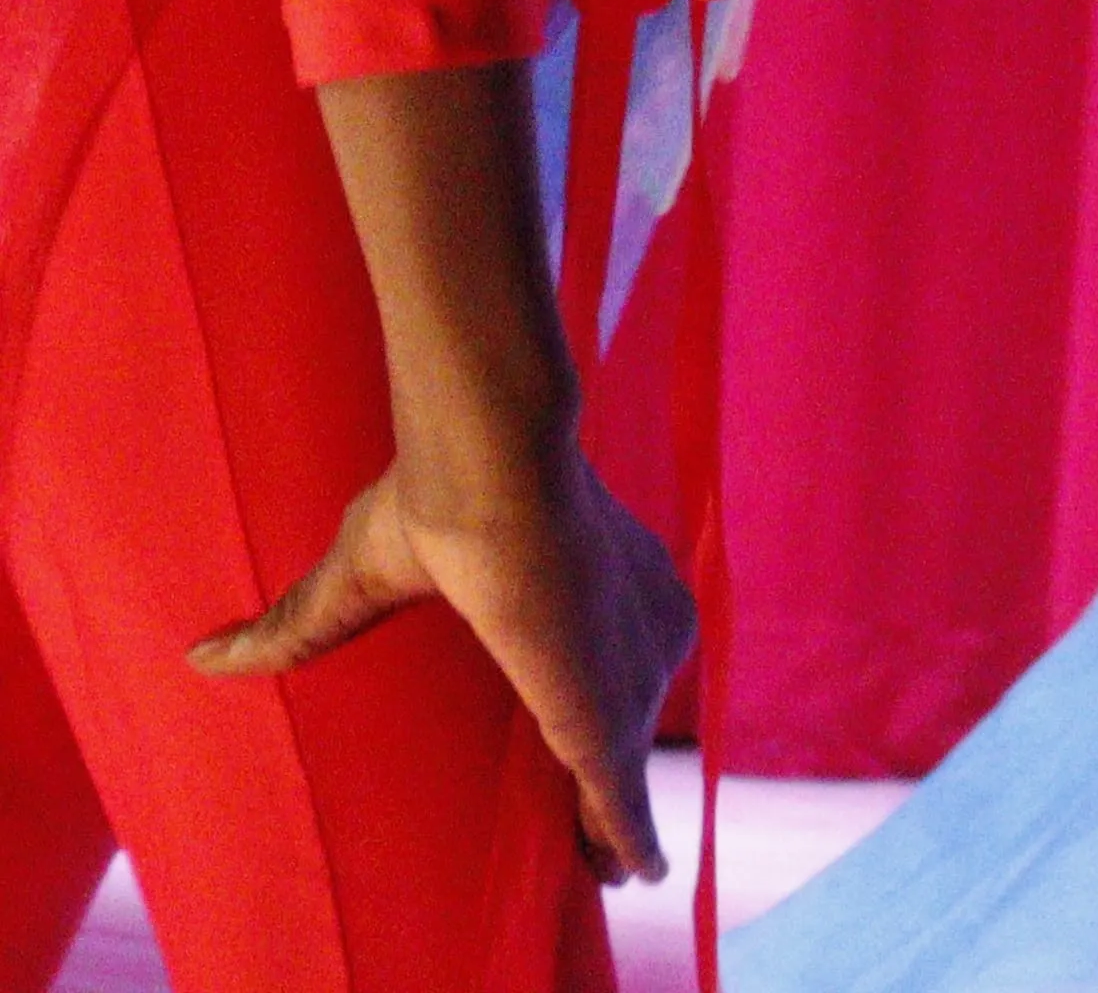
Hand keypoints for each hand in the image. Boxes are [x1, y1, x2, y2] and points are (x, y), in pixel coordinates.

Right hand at [195, 423, 691, 887]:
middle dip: (611, 770)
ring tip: (614, 870)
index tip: (579, 752)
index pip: (598, 661)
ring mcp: (632, 673)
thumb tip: (201, 657)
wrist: (495, 476)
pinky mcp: (608, 714)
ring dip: (620, 819)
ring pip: (626, 769)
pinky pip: (623, 796)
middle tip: (596, 827)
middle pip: (625, 719)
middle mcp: (635, 631)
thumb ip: (295, 626)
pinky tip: (642, 876)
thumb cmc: (439, 503)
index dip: (591, 704)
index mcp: (593, 582)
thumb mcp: (361, 577)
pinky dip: (630, 836)